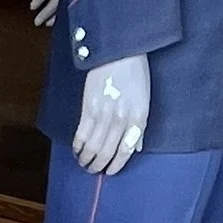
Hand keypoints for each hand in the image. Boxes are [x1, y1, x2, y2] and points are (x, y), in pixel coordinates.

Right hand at [73, 53, 148, 174]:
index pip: (126, 151)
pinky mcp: (88, 108)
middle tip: (94, 171)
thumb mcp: (145, 99)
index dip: (117, 165)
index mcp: (138, 118)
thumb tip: (136, 146)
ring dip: (87, 160)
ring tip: (84, 164)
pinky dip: (78, 147)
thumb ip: (140, 125)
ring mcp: (104, 114)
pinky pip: (81, 135)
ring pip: (93, 148)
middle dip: (99, 166)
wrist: (119, 51)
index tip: (111, 172)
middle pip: (107, 152)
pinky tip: (77, 150)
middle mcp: (121, 119)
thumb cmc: (135, 73)